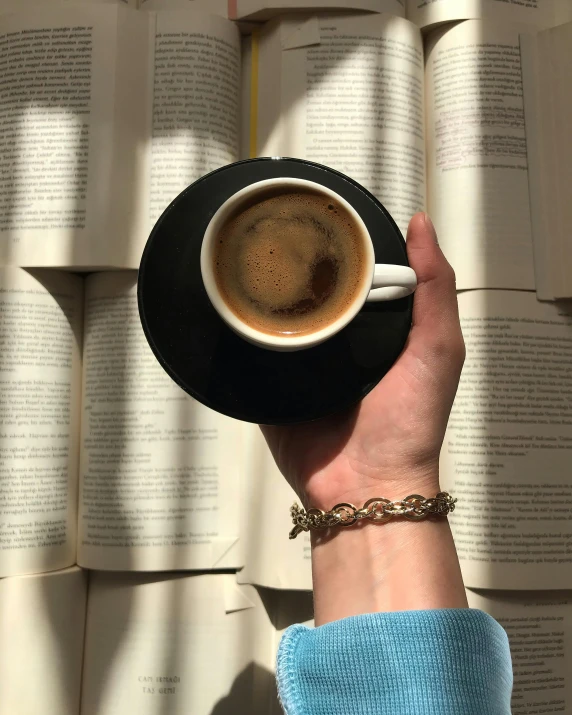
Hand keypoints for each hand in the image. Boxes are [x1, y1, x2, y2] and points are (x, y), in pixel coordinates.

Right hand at [260, 213, 464, 509]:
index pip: (359, 278)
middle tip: (272, 234)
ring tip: (239, 261)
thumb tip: (421, 223)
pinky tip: (225, 306)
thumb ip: (436, 290)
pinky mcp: (273, 388)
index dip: (347, 250)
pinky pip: (252, 356)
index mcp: (378, 331)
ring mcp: (303, 368)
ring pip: (279, 321)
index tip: (325, 217)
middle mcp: (340, 345)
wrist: (364, 487)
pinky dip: (240, 336)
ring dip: (264, 298)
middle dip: (296, 269)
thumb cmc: (410, 422)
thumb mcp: (438, 349)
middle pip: (315, 295)